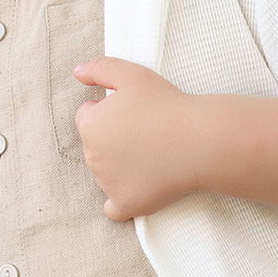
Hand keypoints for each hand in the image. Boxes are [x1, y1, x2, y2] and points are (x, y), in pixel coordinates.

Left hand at [71, 56, 205, 221]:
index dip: (109, 109)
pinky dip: (121, 200)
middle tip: (144, 130)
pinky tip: (134, 189)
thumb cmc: (166, 104)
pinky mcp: (128, 204)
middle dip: (112, 137)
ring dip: (119, 164)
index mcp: (90, 126)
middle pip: (96, 144)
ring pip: (105, 172)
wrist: (199, 140)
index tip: (132, 110)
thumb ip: (99, 68)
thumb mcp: (131, 73)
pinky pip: (113, 208)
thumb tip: (77, 73)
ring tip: (151, 152)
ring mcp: (108, 184)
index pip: (88, 115)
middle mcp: (92, 157)